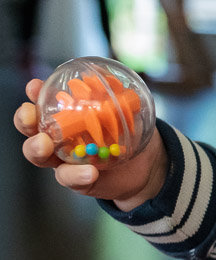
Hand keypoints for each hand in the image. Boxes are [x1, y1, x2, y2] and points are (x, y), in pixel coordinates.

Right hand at [14, 80, 166, 209]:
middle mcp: (58, 138)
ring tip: (45, 144)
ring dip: (37, 148)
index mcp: (66, 116)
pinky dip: (77, 175)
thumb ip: (118, 99)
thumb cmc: (130, 135)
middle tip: (31, 117)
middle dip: (25, 121)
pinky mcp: (77, 180)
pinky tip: (90, 172)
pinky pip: (70, 178)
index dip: (34, 94)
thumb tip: (113, 80)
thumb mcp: (129, 114)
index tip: (35, 86)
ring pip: (39, 156)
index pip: (43, 102)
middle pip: (31, 129)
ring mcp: (64, 160)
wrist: (146, 166)